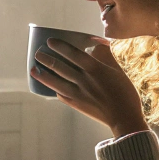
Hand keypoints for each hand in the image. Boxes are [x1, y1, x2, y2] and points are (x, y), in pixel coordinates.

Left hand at [32, 39, 148, 138]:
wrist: (124, 118)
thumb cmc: (125, 93)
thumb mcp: (118, 70)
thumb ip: (106, 57)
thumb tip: (97, 44)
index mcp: (95, 69)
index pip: (73, 54)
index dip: (60, 47)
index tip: (50, 41)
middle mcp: (84, 80)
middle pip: (60, 67)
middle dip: (46, 59)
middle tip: (37, 53)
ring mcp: (79, 93)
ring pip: (56, 82)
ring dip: (43, 75)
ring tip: (33, 69)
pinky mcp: (77, 104)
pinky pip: (61, 95)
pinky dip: (54, 90)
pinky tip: (49, 86)